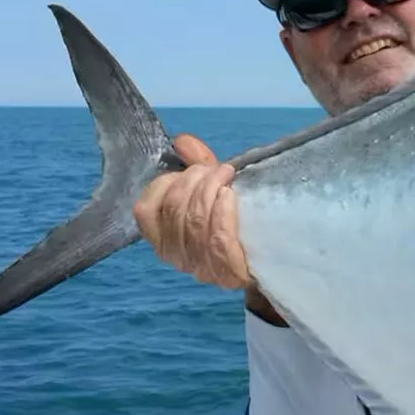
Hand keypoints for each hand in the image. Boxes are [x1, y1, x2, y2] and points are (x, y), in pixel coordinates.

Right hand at [132, 133, 250, 288]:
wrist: (269, 257)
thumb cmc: (233, 220)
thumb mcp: (212, 189)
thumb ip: (196, 165)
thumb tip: (182, 141)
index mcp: (163, 237)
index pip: (145, 210)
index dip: (166, 184)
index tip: (191, 170)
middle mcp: (176, 256)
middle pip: (174, 211)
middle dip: (195, 181)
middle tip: (217, 169)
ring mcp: (201, 268)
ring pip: (195, 223)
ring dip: (211, 190)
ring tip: (227, 175)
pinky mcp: (227, 273)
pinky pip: (218, 240)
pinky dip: (222, 212)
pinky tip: (230, 195)